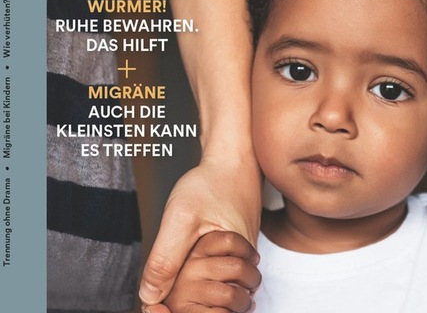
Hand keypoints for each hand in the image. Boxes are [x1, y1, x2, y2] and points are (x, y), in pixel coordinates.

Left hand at [140, 157, 261, 308]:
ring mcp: (241, 260)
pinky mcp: (234, 253)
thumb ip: (165, 259)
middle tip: (159, 298)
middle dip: (186, 303)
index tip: (157, 307)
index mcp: (236, 265)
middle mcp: (244, 267)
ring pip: (214, 289)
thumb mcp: (180, 219)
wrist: (233, 160)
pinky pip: (215, 274)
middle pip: (215, 302)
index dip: (182, 309)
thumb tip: (150, 295)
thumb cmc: (213, 184)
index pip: (212, 306)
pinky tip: (182, 266)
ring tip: (167, 285)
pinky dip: (196, 275)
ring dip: (191, 291)